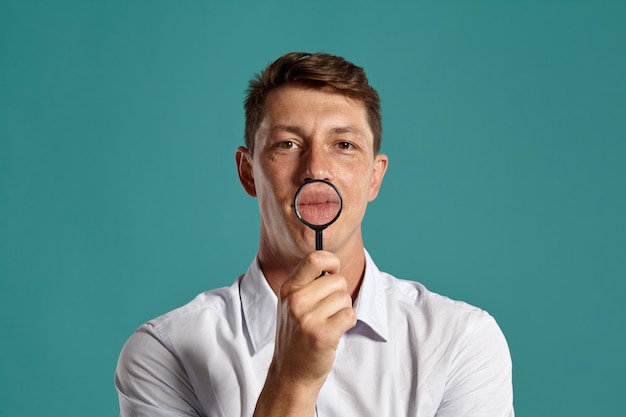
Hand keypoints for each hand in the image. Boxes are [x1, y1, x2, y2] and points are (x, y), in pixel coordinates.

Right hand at [254, 251, 356, 415]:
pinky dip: (348, 323)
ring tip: (328, 323)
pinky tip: (334, 332)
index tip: (333, 272)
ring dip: (343, 310)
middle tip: (328, 310)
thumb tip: (333, 264)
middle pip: (337, 280)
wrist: (290, 373)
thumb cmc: (297, 336)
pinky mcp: (322, 334)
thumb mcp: (291, 304)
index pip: (314, 258)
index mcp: (288, 289)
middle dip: (340, 293)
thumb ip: (307, 283)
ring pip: (345, 298)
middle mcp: (296, 301)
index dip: (331, 261)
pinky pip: (350, 314)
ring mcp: (307, 318)